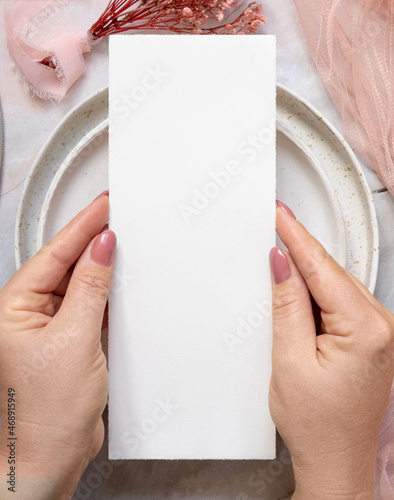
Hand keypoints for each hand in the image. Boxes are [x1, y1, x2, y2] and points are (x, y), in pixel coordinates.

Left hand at [0, 192, 115, 498]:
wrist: (50, 459)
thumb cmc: (44, 414)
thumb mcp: (73, 338)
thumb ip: (89, 288)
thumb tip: (101, 249)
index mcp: (13, 307)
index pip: (53, 253)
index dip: (82, 226)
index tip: (104, 205)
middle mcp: (27, 315)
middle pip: (64, 264)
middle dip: (92, 240)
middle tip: (116, 215)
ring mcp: (49, 328)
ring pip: (79, 285)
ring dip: (100, 266)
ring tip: (122, 242)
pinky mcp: (68, 342)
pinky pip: (88, 306)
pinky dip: (105, 293)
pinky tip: (118, 283)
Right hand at [269, 201, 393, 499]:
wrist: (335, 459)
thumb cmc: (317, 424)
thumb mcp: (290, 360)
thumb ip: (288, 305)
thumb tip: (283, 264)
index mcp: (366, 330)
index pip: (323, 269)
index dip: (297, 237)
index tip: (282, 215)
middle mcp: (382, 327)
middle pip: (332, 273)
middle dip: (301, 250)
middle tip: (277, 224)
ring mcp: (379, 333)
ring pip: (336, 286)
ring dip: (307, 273)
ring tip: (280, 260)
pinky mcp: (370, 339)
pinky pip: (340, 303)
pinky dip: (317, 293)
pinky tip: (298, 291)